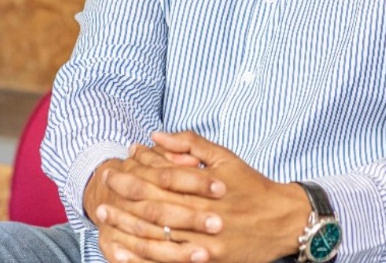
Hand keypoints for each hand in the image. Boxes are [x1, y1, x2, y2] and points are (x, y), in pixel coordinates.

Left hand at [97, 131, 310, 262]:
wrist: (285, 221)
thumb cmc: (253, 186)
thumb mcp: (226, 158)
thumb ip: (191, 144)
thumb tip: (156, 134)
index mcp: (205, 189)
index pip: (161, 180)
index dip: (134, 175)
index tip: (113, 170)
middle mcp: (203, 216)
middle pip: (155, 209)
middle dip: (123, 202)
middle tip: (100, 196)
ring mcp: (205, 243)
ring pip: (158, 239)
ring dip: (127, 230)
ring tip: (104, 222)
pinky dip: (144, 259)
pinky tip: (124, 254)